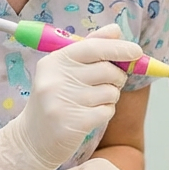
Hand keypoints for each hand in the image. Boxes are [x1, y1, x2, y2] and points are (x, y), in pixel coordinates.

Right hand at [0, 25, 141, 169]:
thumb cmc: (54, 100)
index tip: (137, 51)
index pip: (93, 48)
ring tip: (89, 103)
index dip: (118, 48)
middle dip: (116, 78)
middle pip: (108, 71)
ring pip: (111, 92)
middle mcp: (56, 79)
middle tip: (106, 85)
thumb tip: (116, 30)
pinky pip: (107, 111)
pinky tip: (88, 116)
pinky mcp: (73, 123)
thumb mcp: (64, 71)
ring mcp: (63, 102)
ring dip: (109, 98)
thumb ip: (90, 48)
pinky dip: (104, 113)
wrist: (32, 140)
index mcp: (54, 61)